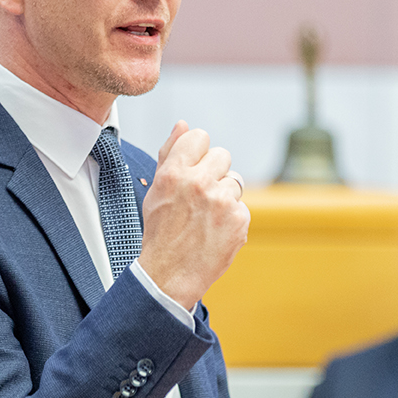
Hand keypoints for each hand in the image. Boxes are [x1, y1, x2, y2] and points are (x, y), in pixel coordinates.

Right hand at [136, 121, 249, 309]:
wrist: (170, 274)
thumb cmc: (161, 231)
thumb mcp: (157, 189)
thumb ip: (170, 153)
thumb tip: (183, 124)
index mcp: (174, 173)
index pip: (200, 136)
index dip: (198, 152)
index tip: (193, 169)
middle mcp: (198, 183)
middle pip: (222, 155)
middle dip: (214, 172)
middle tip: (199, 197)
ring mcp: (221, 201)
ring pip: (234, 181)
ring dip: (224, 196)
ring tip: (206, 218)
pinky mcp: (239, 219)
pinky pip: (241, 205)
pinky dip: (231, 217)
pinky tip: (215, 231)